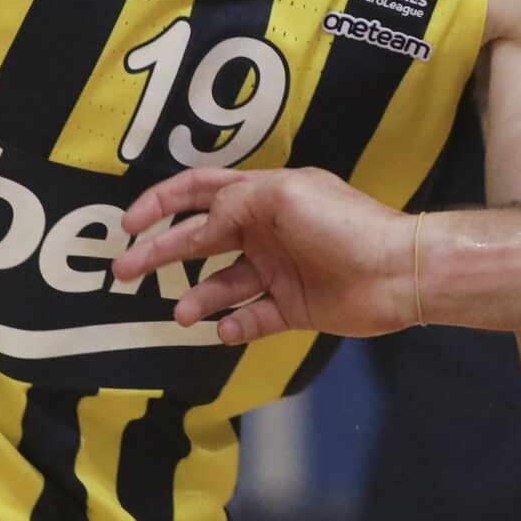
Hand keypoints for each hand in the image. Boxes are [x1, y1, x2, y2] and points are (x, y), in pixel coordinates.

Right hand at [113, 165, 414, 345]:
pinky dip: (234, 324)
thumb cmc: (343, 224)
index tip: (128, 224)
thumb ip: (233, 206)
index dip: (161, 203)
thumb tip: (201, 226)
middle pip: (199, 240)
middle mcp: (265, 231)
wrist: (397, 272)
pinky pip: (251, 317)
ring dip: (198, 297)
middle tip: (124, 272)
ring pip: (222, 284)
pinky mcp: (292, 307)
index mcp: (263, 195)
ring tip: (183, 313)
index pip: (201, 191)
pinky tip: (224, 329)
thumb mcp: (283, 196)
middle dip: (160, 253)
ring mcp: (277, 270)